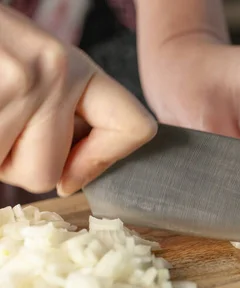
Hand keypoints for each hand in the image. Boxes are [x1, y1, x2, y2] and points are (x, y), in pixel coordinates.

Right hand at [0, 5, 156, 195]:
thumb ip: (64, 111)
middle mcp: (51, 73)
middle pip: (45, 174)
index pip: (134, 127)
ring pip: (7, 173)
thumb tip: (72, 178)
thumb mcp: (37, 65)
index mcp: (75, 66)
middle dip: (15, 162)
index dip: (103, 159)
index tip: (70, 170)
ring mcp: (13, 84)